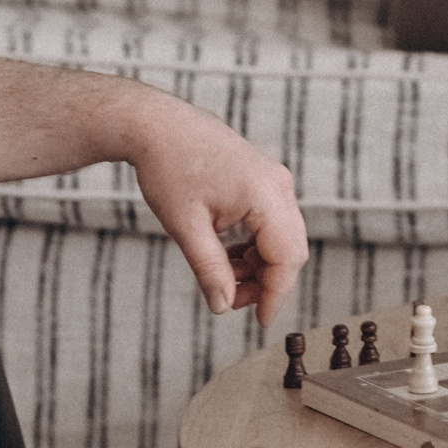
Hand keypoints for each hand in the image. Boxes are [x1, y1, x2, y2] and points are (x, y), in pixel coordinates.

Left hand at [127, 101, 310, 326]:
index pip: (286, 258)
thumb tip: (223, 305)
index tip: (261, 322)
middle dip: (266, 282)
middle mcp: (278, 186)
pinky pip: (271, 223)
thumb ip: (210, 269)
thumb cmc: (168, 167)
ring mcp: (273, 180)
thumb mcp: (186, 227)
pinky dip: (254, 246)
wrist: (157, 125)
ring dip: (257, 265)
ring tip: (222, 278)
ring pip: (282, 238)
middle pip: (290, 250)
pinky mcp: (263, 180)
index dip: (276, 294)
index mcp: (266, 194)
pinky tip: (226, 256)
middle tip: (231, 301)